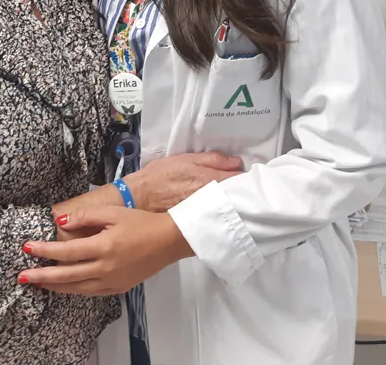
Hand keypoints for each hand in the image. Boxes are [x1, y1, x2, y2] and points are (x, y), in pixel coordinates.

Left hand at [20, 206, 193, 294]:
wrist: (168, 241)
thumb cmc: (140, 223)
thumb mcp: (112, 212)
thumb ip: (85, 217)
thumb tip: (60, 221)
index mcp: (104, 246)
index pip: (66, 251)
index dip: (45, 250)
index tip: (27, 247)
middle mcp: (106, 268)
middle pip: (67, 275)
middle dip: (42, 276)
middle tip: (22, 276)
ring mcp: (112, 281)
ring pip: (76, 288)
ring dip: (55, 286)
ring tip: (37, 283)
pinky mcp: (117, 288)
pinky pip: (90, 292)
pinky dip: (74, 290)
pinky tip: (63, 286)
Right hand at [124, 151, 242, 211]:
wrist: (138, 199)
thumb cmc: (159, 176)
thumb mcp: (184, 159)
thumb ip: (211, 159)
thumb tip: (236, 161)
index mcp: (209, 180)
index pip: (238, 179)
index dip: (245, 176)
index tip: (248, 175)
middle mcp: (211, 199)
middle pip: (236, 196)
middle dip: (242, 191)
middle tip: (243, 186)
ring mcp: (206, 214)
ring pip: (228, 207)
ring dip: (232, 202)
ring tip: (234, 197)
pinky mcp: (199, 225)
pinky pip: (217, 217)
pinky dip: (221, 214)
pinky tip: (220, 211)